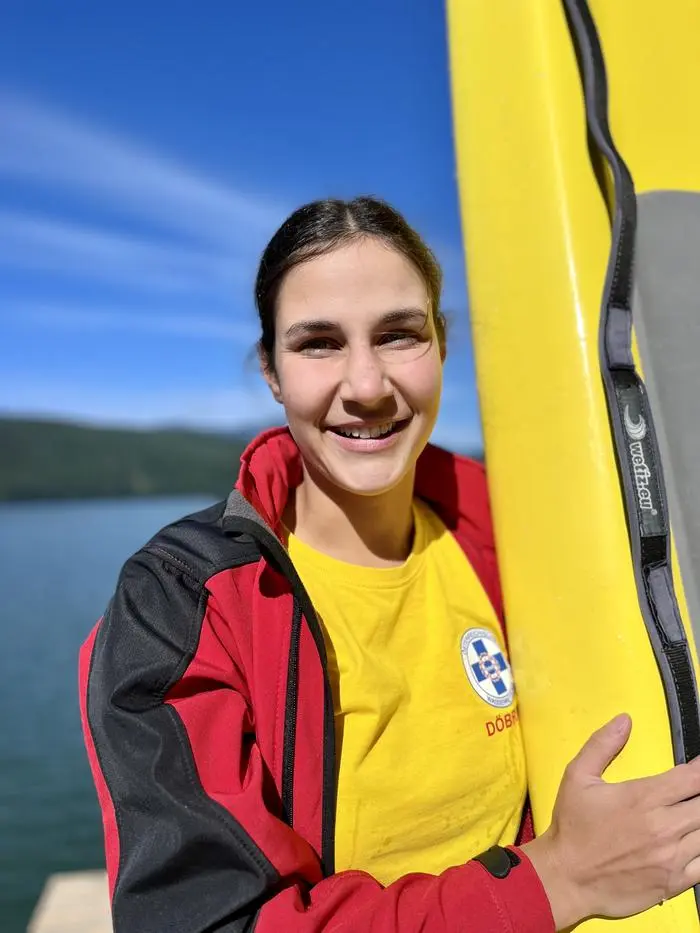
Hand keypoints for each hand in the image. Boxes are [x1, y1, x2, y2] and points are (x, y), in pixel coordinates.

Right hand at [522, 714, 699, 929]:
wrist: (565, 877)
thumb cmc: (572, 825)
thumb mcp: (577, 776)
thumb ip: (602, 745)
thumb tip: (625, 720)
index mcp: (643, 797)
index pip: (692, 778)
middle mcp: (664, 826)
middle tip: (694, 793)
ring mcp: (672, 858)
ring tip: (692, 816)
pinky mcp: (674, 883)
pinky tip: (693, 842)